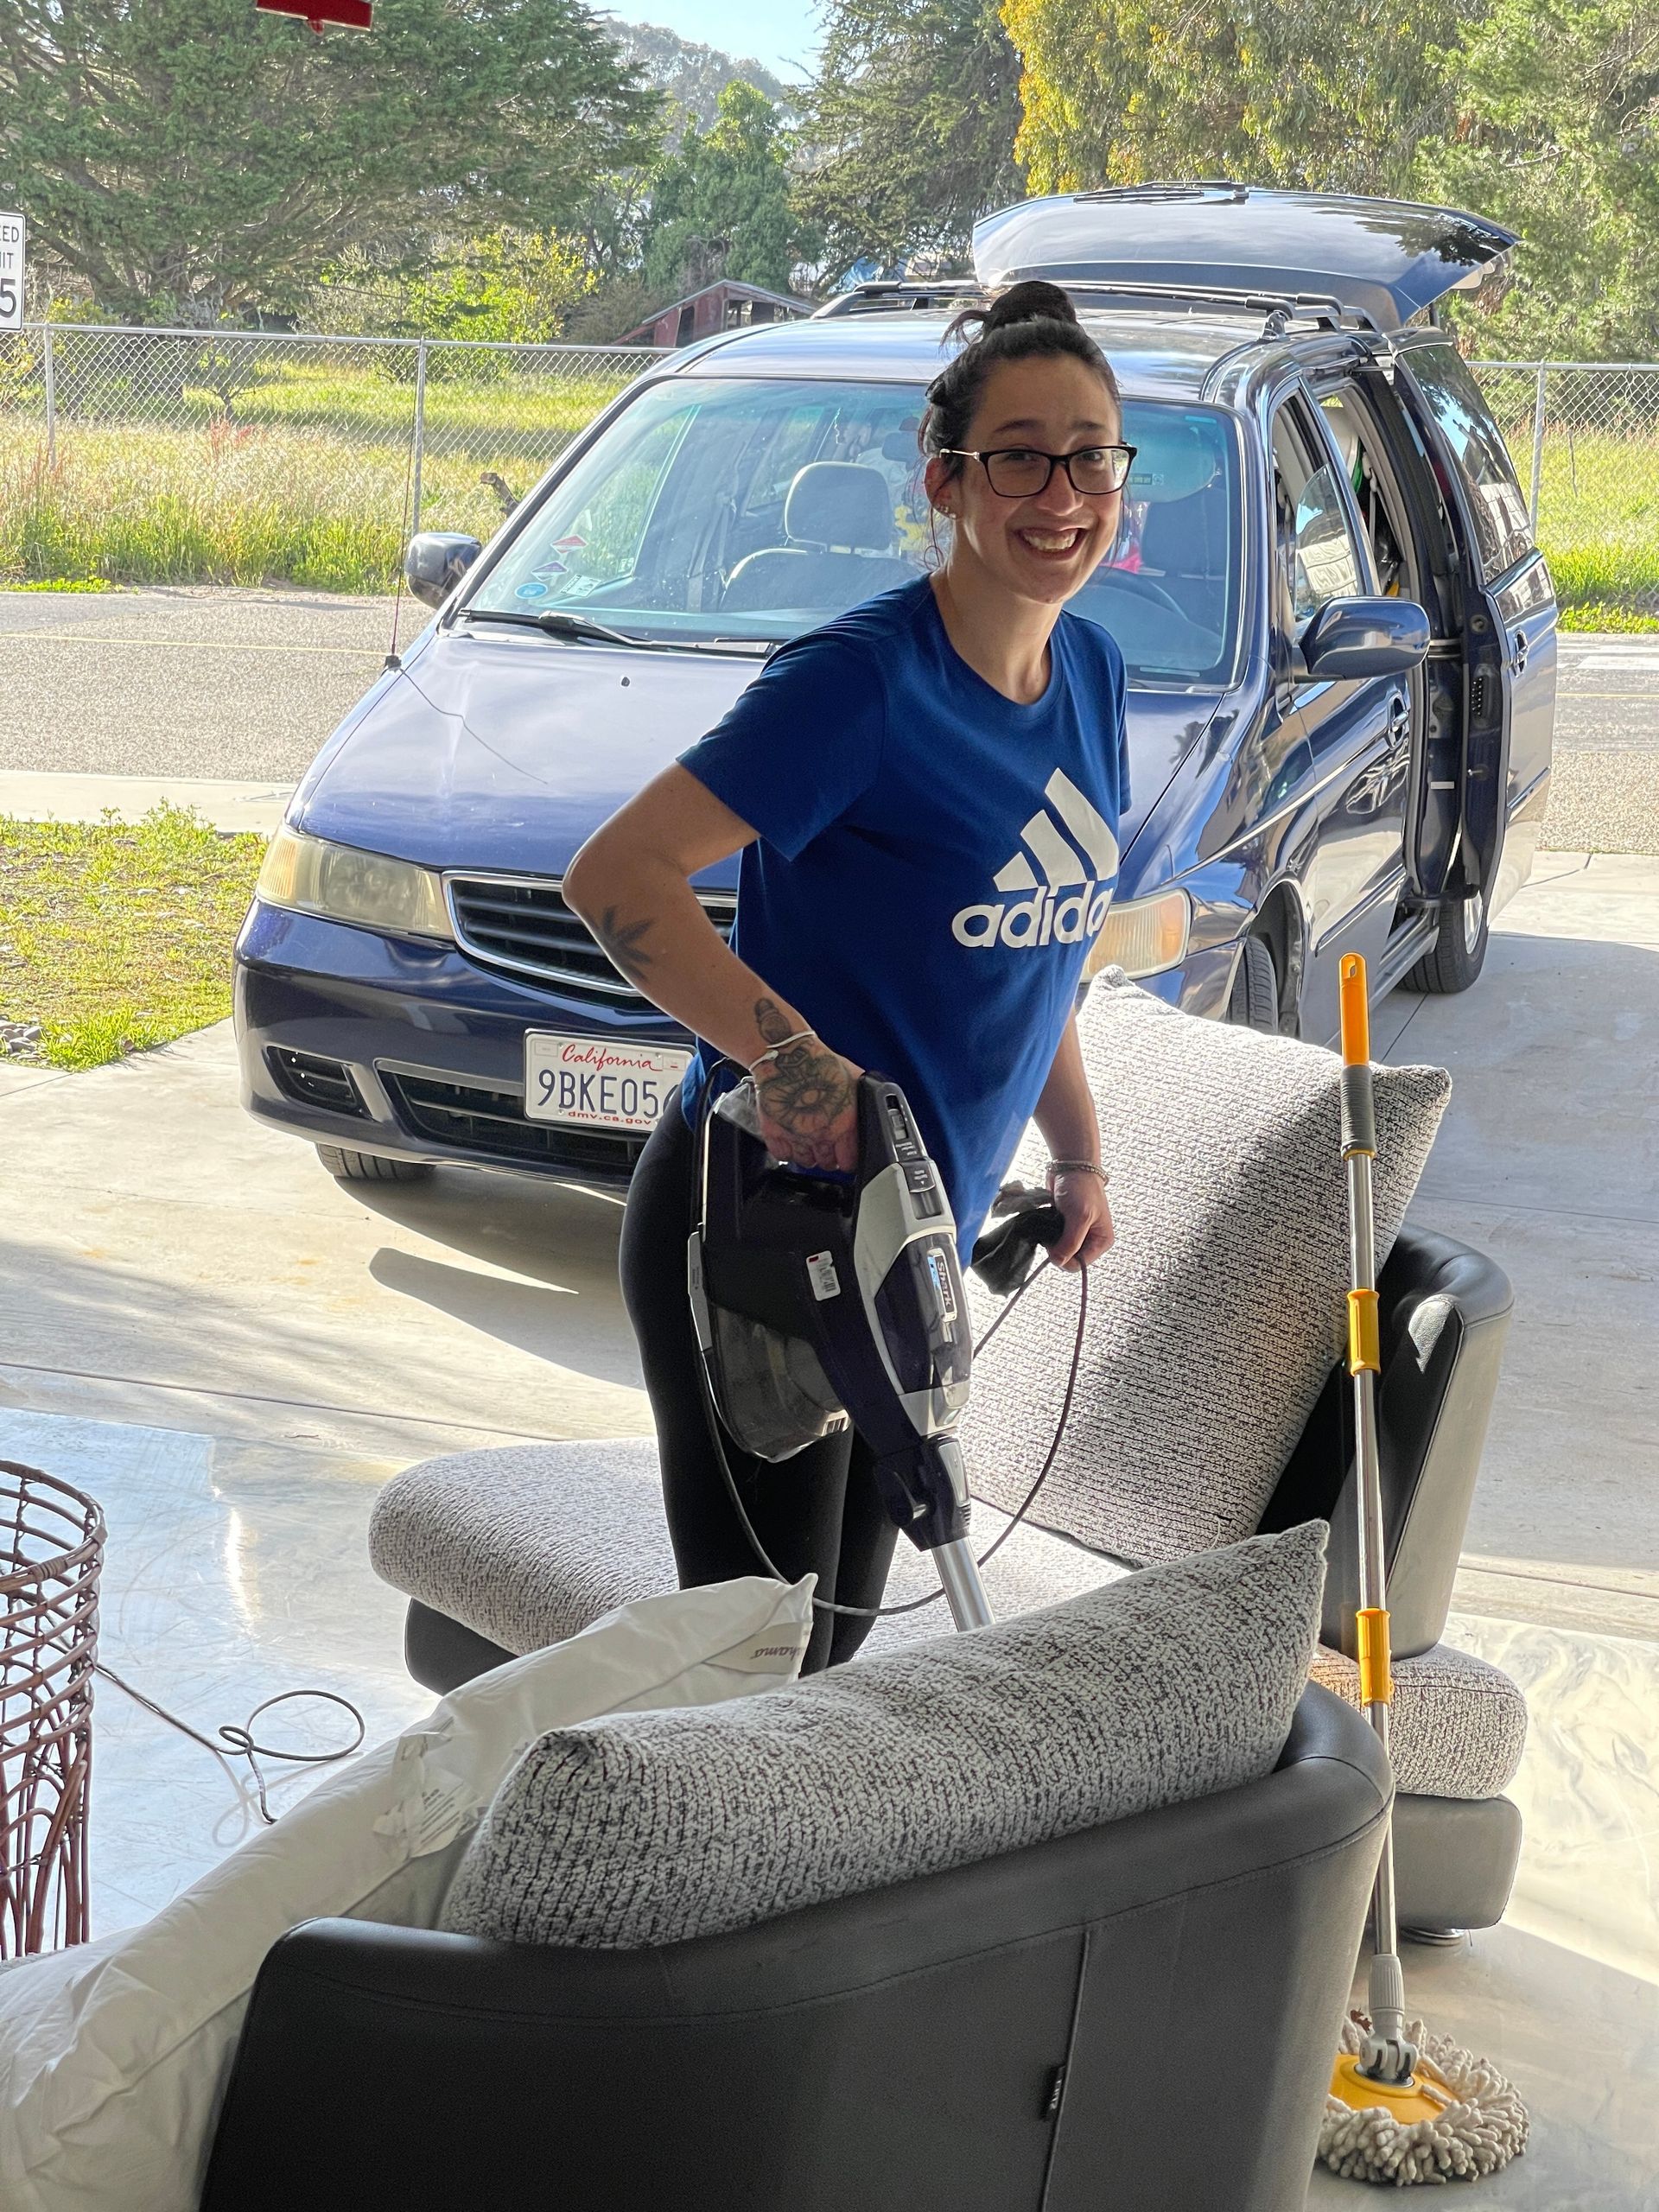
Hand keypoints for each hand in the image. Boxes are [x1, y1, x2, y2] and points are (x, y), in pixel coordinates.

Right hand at [754, 1039, 862, 1173]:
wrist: (785, 1055)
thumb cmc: (818, 1062)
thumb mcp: (854, 1079)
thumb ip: (863, 1099)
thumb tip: (874, 1107)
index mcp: (845, 1124)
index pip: (850, 1159)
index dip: (849, 1158)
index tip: (846, 1154)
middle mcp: (822, 1135)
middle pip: (828, 1164)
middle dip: (829, 1156)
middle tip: (827, 1144)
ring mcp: (797, 1137)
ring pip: (806, 1162)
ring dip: (809, 1155)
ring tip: (809, 1141)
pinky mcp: (775, 1133)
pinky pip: (782, 1155)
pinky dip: (786, 1150)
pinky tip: (791, 1139)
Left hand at [1048, 1169, 1114, 1270]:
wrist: (1071, 1166)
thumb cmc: (1081, 1188)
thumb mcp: (1079, 1216)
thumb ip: (1070, 1242)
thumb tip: (1057, 1261)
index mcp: (1102, 1241)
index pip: (1079, 1265)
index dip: (1064, 1257)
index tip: (1053, 1241)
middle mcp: (1091, 1241)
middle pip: (1068, 1259)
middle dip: (1057, 1248)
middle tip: (1051, 1230)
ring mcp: (1077, 1234)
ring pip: (1059, 1250)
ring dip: (1051, 1240)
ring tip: (1050, 1222)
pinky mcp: (1064, 1226)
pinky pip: (1053, 1239)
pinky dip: (1047, 1233)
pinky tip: (1048, 1220)